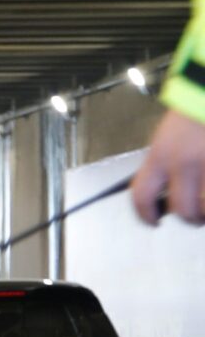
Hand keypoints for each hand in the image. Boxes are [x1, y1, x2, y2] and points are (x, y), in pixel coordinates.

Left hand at [130, 108, 204, 224]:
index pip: (142, 196)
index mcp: (160, 155)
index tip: (154, 221)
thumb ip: (163, 166)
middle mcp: (184, 163)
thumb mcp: (167, 139)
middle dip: (188, 217)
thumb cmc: (192, 115)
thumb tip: (164, 196)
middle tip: (194, 215)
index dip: (145, 215)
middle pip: (182, 209)